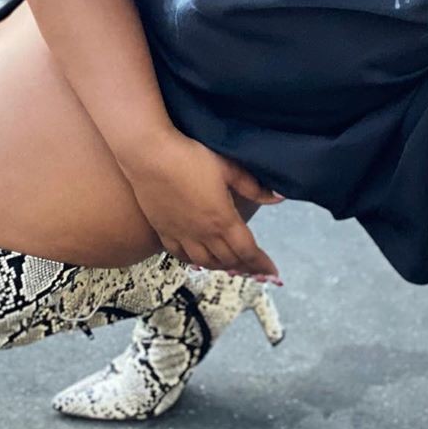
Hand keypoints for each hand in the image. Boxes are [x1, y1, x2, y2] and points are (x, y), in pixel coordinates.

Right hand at [121, 128, 284, 277]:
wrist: (149, 157)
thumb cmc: (191, 157)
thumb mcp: (228, 167)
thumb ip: (253, 186)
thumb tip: (278, 197)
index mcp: (222, 219)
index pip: (247, 250)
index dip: (261, 263)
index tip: (272, 272)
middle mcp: (203, 233)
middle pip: (228, 260)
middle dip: (245, 266)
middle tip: (255, 268)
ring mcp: (181, 234)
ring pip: (205, 263)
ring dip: (222, 266)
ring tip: (231, 265)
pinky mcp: (164, 231)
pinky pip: (181, 256)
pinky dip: (195, 262)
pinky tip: (199, 259)